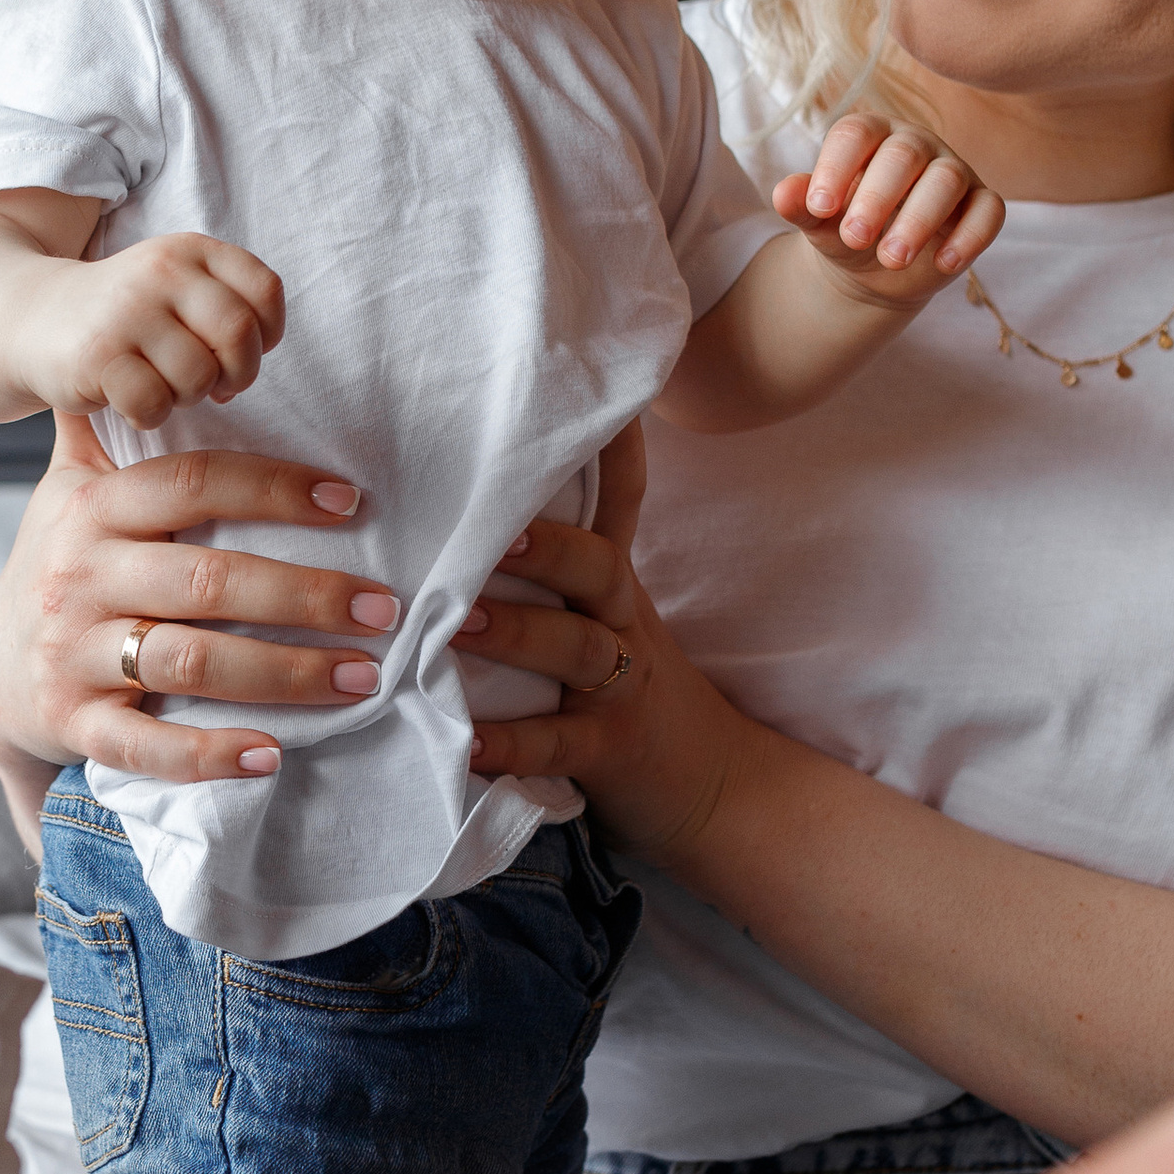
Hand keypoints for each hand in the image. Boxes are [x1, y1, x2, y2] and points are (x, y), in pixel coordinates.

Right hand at [0, 415, 400, 799]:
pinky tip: (272, 753)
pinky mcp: (73, 724)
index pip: (191, 483)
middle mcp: (79, 577)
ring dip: (285, 673)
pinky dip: (209, 754)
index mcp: (90, 508)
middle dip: (306, 595)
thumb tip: (130, 329)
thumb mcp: (70, 487)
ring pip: (189, 662)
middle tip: (385, 609)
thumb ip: (106, 424)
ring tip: (362, 677)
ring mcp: (73, 653)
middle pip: (206, 581)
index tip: (352, 499)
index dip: (273, 488)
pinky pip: (145, 746)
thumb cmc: (62, 566)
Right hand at [13, 232, 285, 423]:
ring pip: (198, 376)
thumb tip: (254, 355)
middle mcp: (161, 271)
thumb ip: (227, 306)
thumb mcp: (178, 287)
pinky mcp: (97, 355)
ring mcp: (127, 311)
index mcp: (191, 250)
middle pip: (239, 335)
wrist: (34, 318)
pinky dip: (149, 415)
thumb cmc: (126, 317)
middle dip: (236, 374)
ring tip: (162, 386)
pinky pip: (154, 404)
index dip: (265, 335)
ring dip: (187, 397)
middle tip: (210, 385)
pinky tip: (131, 401)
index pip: (265, 291)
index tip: (234, 351)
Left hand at [453, 430, 753, 862]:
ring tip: (461, 623)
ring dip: (519, 632)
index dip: (610, 444)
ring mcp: (619, 686)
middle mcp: (619, 620)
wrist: (712, 782)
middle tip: (487, 531)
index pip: (618, 498)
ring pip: (577, 648)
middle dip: (544, 545)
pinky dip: (512, 745)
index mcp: (611, 582)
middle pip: (595, 566)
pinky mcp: (609, 750)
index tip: (592, 391)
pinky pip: (559, 744)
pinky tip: (467, 743)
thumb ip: (554, 562)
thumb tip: (469, 499)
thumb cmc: (628, 685)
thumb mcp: (605, 614)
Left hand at [773, 111, 1003, 305]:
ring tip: (891, 259)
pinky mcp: (981, 203)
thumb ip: (802, 205)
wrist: (874, 267)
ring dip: (919, 220)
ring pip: (947, 180)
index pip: (855, 133)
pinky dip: (970, 237)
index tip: (818, 208)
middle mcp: (915, 145)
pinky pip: (989, 210)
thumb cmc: (844, 230)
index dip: (836, 167)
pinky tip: (943, 265)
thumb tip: (783, 194)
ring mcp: (952, 171)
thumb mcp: (819, 222)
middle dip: (877, 198)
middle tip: (854, 238)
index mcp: (871, 136)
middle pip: (903, 155)